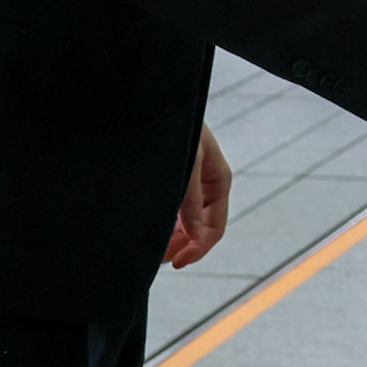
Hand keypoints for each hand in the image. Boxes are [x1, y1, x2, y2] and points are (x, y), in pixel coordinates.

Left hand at [161, 123, 230, 268]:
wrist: (155, 103)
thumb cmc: (175, 126)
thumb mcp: (186, 160)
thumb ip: (190, 197)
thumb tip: (194, 234)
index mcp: (217, 180)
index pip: (215, 227)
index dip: (199, 249)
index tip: (178, 263)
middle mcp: (206, 186)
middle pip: (199, 229)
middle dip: (181, 247)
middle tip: (156, 260)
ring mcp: (190, 184)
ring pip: (185, 224)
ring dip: (171, 240)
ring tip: (149, 250)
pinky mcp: (174, 181)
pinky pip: (173, 212)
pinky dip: (164, 226)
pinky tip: (149, 232)